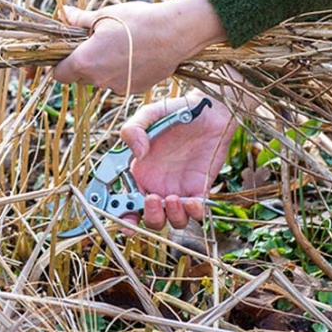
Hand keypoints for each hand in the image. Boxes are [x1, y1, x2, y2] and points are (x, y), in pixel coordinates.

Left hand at [52, 0, 226, 93]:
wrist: (174, 33)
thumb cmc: (136, 21)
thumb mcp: (104, 16)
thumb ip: (79, 20)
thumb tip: (63, 14)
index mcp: (84, 61)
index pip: (59, 74)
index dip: (60, 64)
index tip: (68, 53)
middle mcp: (98, 79)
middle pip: (80, 77)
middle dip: (83, 64)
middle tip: (96, 44)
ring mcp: (117, 87)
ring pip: (101, 80)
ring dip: (104, 68)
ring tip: (120, 47)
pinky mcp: (134, 90)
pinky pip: (120, 83)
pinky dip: (122, 72)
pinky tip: (135, 56)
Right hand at [119, 91, 236, 230]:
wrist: (210, 110)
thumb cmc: (176, 111)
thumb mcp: (149, 114)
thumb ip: (133, 130)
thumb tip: (138, 154)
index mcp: (139, 172)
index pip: (126, 201)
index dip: (121, 214)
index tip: (122, 216)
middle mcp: (157, 185)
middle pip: (149, 218)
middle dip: (148, 217)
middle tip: (152, 200)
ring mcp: (178, 189)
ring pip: (172, 220)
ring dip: (171, 217)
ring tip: (172, 198)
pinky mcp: (200, 189)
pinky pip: (197, 213)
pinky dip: (193, 213)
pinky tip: (192, 200)